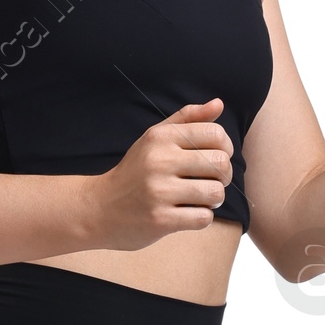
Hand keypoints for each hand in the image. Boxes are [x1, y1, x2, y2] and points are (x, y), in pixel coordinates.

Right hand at [86, 99, 232, 249]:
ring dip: (214, 200)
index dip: (226, 149)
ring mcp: (158, 191)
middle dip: (224, 176)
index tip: (215, 159)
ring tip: (201, 199)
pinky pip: (203, 218)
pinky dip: (202, 218)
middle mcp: (159, 161)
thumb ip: (188, 119)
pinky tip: (188, 214)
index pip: (215, 135)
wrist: (98, 208)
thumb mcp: (155, 138)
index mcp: (160, 138)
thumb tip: (219, 104)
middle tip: (212, 182)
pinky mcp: (160, 219)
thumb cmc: (135, 172)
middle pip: (220, 163)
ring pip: (215, 192)